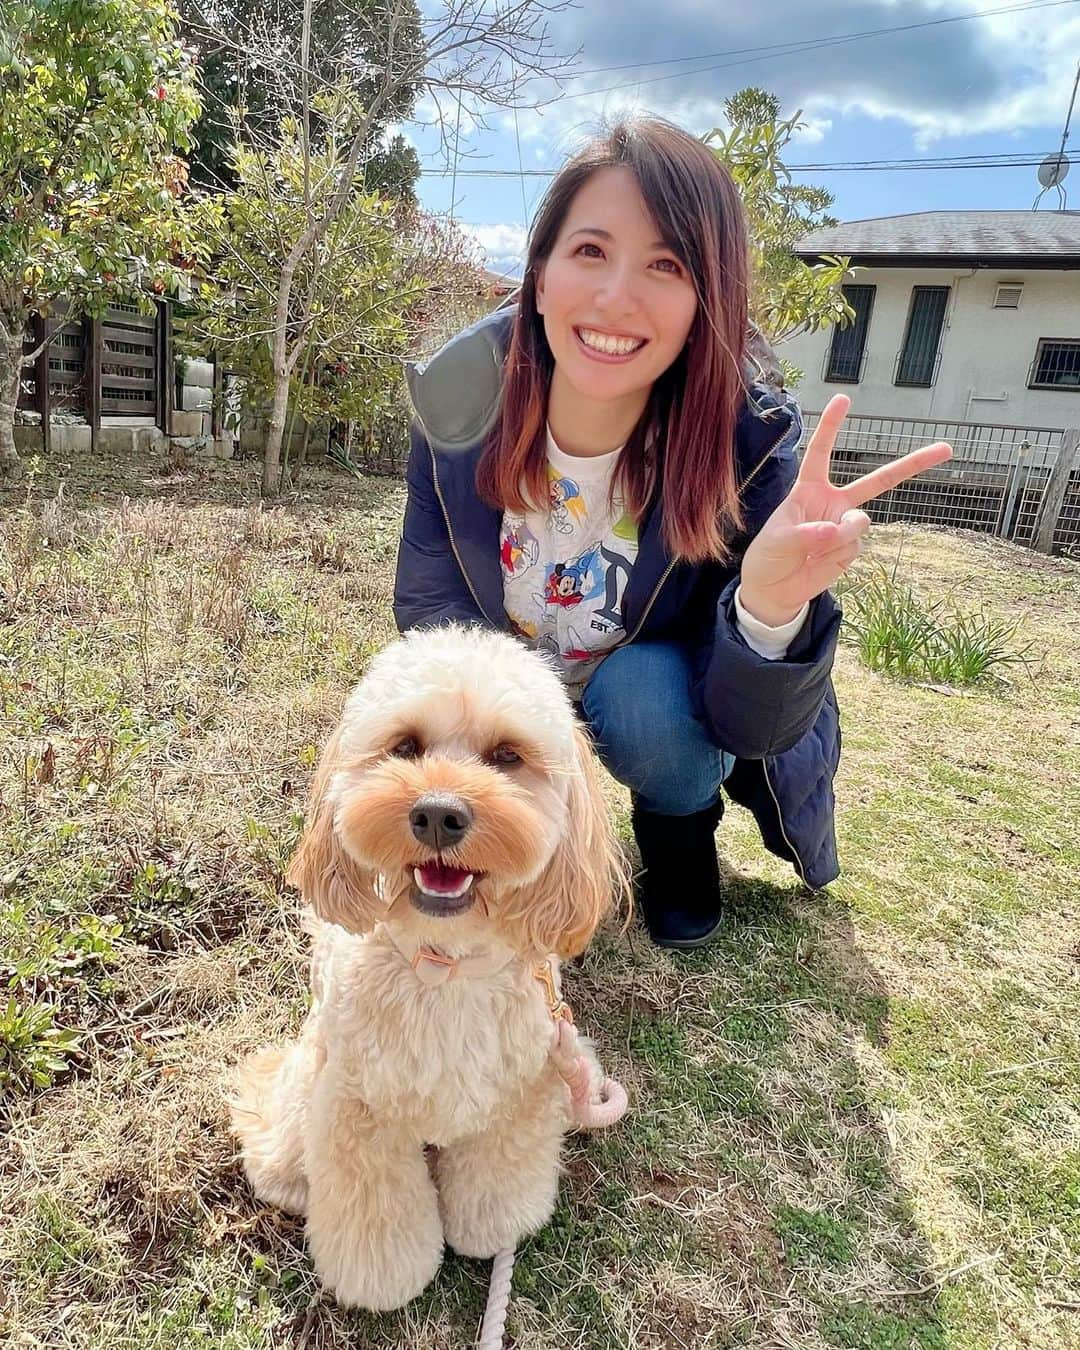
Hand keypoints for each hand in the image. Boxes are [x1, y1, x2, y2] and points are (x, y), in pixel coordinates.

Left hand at [739, 395, 952, 626]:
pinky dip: (837, 552)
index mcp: (810, 489)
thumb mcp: (777, 541)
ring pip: (859, 521)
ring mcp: (846, 525)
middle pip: (878, 480)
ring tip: (816, 547)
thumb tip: (839, 530)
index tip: (844, 398)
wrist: (774, 590)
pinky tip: (820, 561)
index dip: (831, 426)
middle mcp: (834, 503)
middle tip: (946, 448)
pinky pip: (854, 545)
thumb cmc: (769, 557)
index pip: (821, 452)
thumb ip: (807, 533)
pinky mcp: (851, 549)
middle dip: (913, 464)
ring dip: (840, 533)